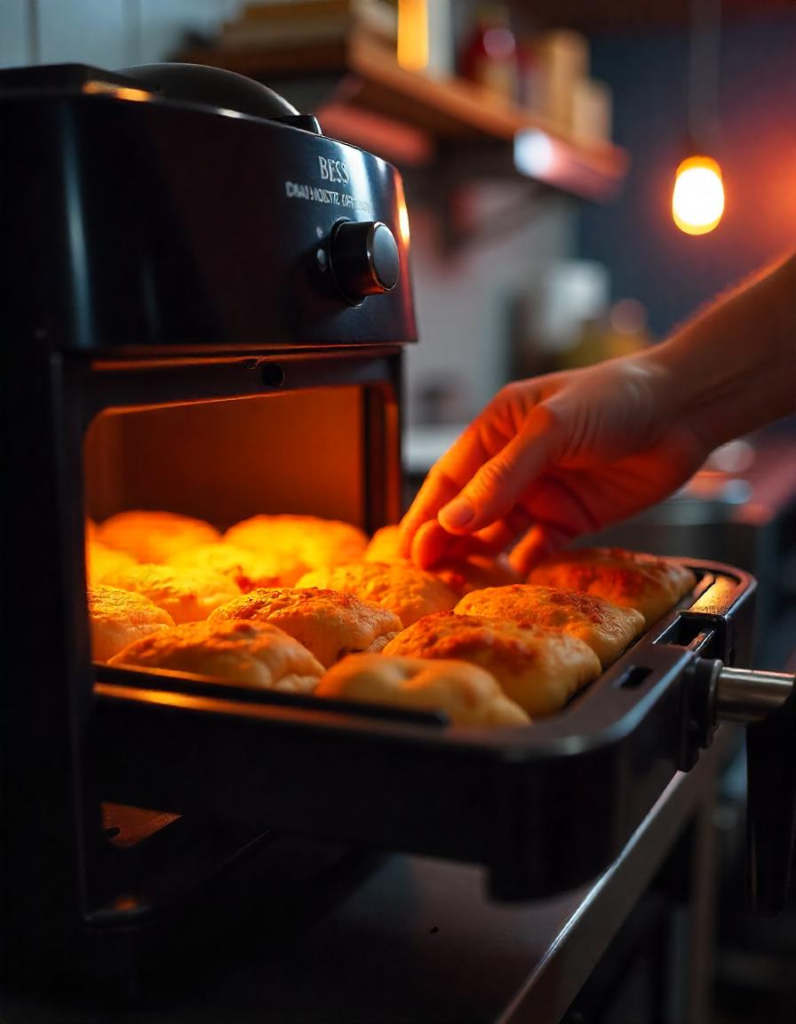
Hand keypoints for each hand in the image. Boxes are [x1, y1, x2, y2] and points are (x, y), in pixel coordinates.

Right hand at [400, 354, 709, 571]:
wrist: (684, 409)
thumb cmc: (614, 398)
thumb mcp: (549, 429)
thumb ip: (501, 477)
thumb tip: (451, 520)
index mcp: (498, 428)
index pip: (451, 478)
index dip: (427, 513)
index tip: (407, 549)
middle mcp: (516, 462)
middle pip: (468, 509)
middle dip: (445, 541)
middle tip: (423, 576)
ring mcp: (544, 491)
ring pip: (499, 532)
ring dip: (478, 556)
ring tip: (456, 586)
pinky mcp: (574, 517)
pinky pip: (540, 547)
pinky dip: (524, 565)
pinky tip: (510, 582)